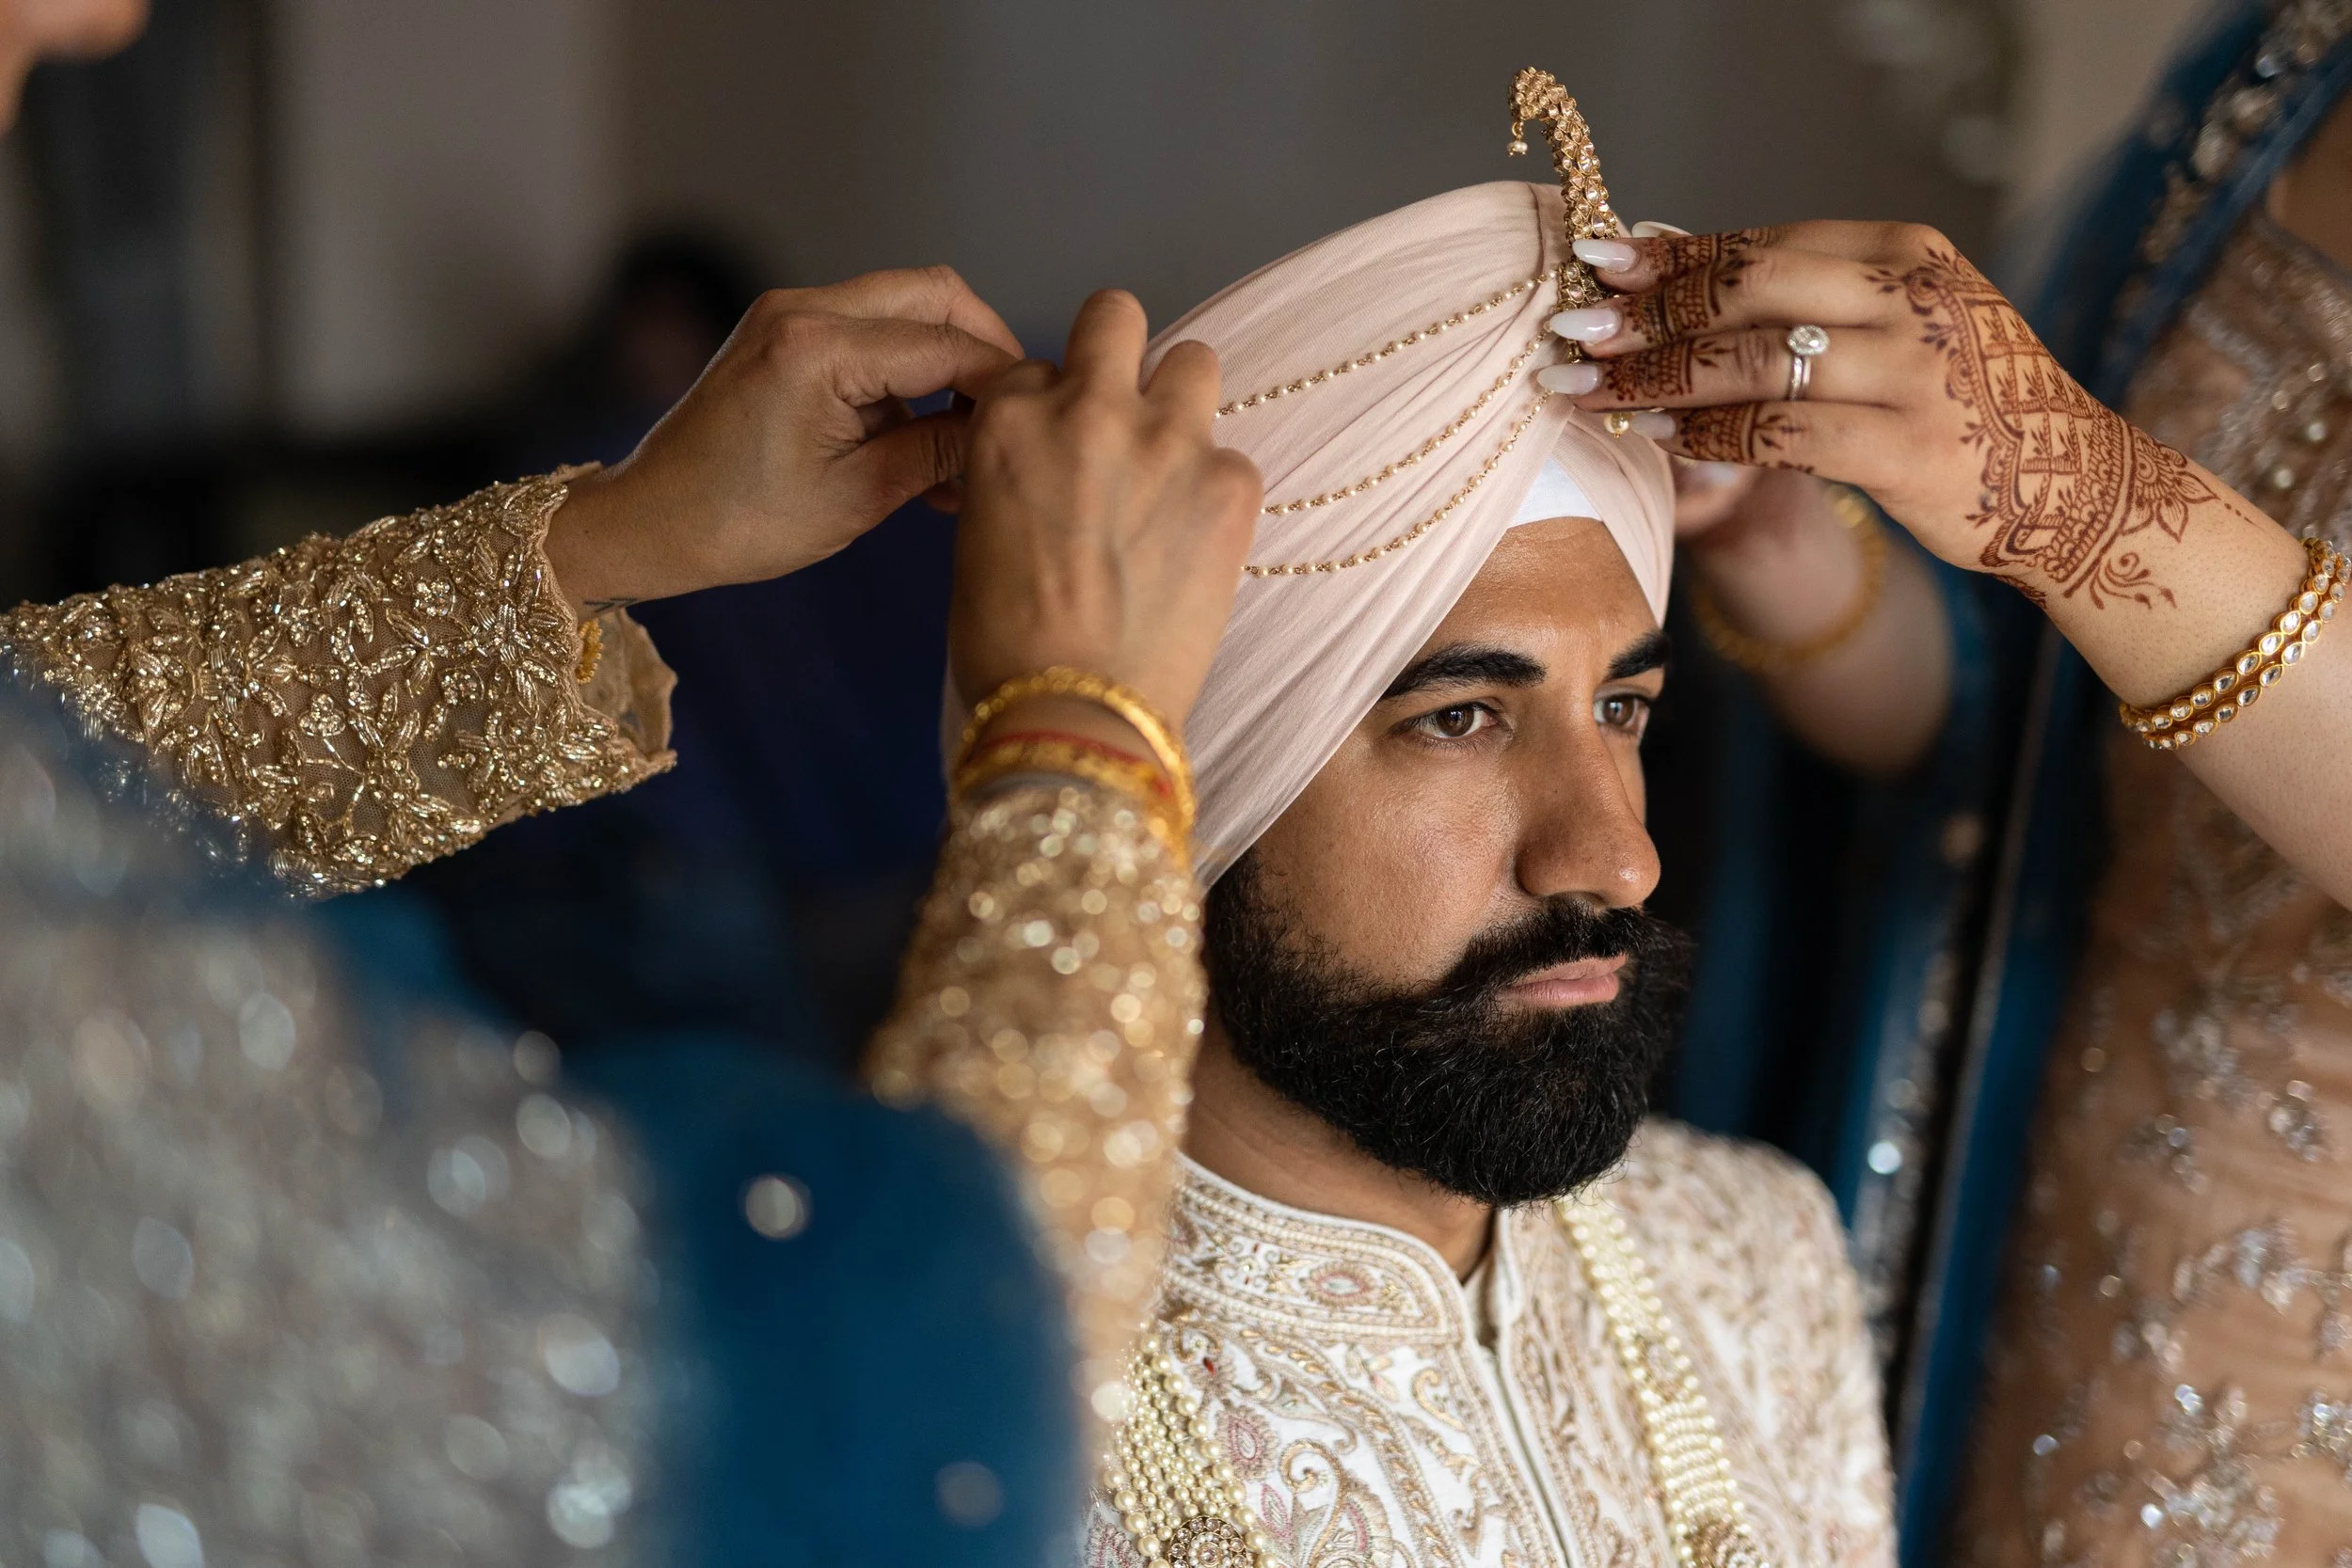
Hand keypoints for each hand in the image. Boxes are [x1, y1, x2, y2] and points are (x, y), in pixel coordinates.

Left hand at [543, 266, 1021, 614]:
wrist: (650, 521)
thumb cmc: (740, 523)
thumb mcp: (857, 498)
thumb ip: (939, 452)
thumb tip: (1004, 432)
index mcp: (818, 349)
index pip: (948, 344)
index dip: (1004, 382)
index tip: (1043, 421)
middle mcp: (802, 309)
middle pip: (936, 295)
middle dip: (986, 350)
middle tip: (1013, 416)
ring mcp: (789, 311)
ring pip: (907, 305)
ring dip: (948, 361)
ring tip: (965, 442)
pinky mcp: (784, 329)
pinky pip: (870, 329)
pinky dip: (908, 371)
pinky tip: (922, 438)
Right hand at [949, 289, 1261, 739]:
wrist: (1076, 715)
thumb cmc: (1006, 645)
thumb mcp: (980, 533)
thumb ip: (1021, 469)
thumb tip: (1060, 466)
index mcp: (1011, 422)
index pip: (1037, 369)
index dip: (1052, 410)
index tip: (1062, 455)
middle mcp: (1089, 410)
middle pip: (1117, 316)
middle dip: (1119, 356)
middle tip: (1124, 416)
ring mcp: (1168, 441)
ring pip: (1194, 361)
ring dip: (1181, 404)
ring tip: (1172, 472)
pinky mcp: (1233, 485)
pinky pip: (1234, 458)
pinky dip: (1218, 493)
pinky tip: (1197, 547)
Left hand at [1542, 224, 2239, 610]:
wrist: (2071, 484)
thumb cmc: (1961, 404)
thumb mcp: (1902, 325)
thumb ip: (1810, 302)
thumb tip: (1672, 283)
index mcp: (1907, 253)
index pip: (1764, 243)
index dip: (1673, 254)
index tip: (1599, 262)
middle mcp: (1913, 300)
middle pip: (1748, 290)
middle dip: (1649, 310)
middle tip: (1574, 326)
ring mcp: (1914, 373)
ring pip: (1753, 363)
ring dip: (1656, 377)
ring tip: (1587, 389)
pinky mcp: (1906, 448)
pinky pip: (1779, 435)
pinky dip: (1705, 437)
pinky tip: (1655, 440)